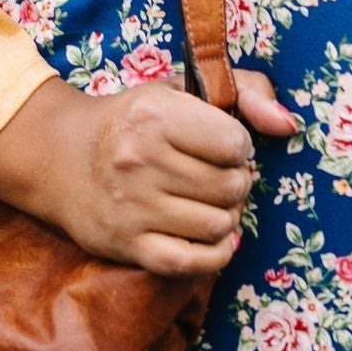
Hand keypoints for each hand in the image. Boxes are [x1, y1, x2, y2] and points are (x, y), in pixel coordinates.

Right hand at [0, 67, 296, 277]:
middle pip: (232, 187)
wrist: (62, 158)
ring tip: (209, 202)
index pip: (236, 143)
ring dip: (226, 216)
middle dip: (235, 182)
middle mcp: (140, 160)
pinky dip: (215, 253)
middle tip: (216, 176)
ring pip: (219, 225)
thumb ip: (247, 91)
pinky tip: (211, 237)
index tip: (220, 144)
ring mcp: (133, 207)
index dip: (237, 145)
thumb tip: (289, 125)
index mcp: (155, 113)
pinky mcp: (128, 246)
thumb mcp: (182, 88)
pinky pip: (194, 263)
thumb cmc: (134, 120)